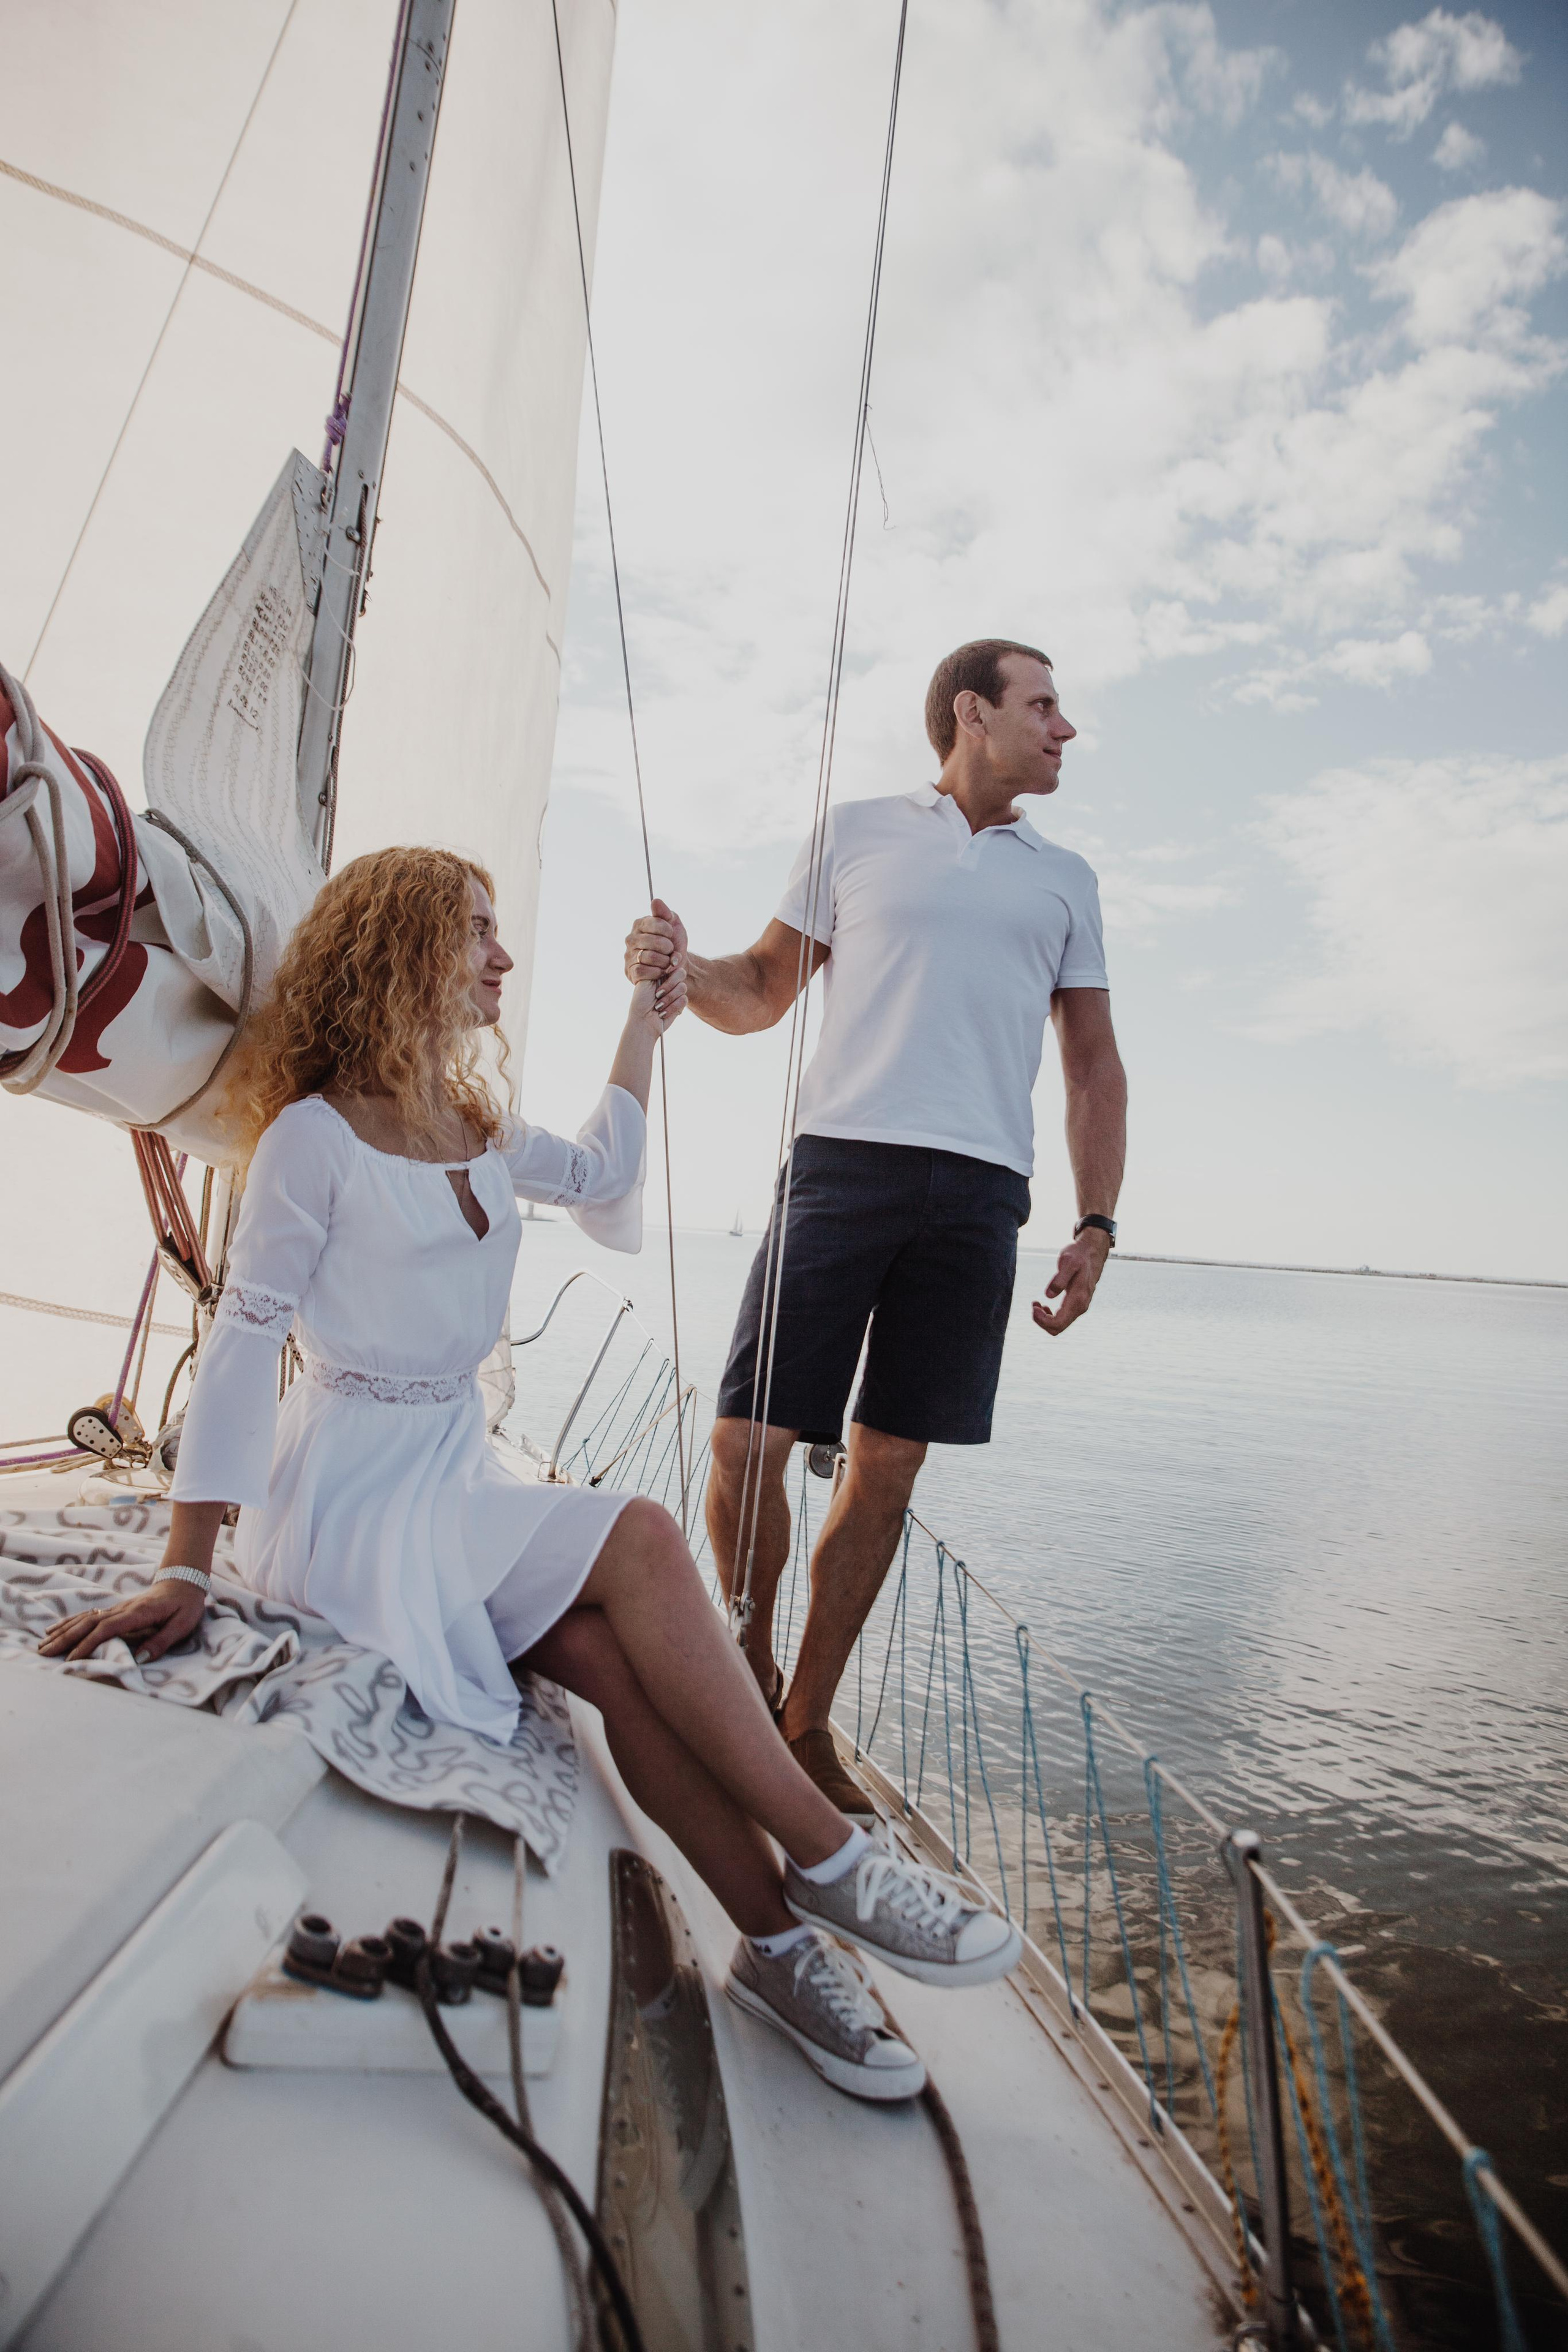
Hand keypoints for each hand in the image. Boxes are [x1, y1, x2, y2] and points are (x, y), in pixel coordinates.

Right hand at [37, 1575, 208, 1666]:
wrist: (184, 1581)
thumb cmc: (186, 1605)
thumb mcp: (183, 1624)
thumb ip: (162, 1641)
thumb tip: (140, 1658)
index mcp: (138, 1613)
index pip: (107, 1629)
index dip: (88, 1644)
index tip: (72, 1659)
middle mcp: (122, 1609)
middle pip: (88, 1623)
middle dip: (66, 1639)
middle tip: (44, 1654)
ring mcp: (117, 1608)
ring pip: (85, 1618)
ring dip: (63, 1631)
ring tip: (43, 1645)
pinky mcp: (115, 1610)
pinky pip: (88, 1615)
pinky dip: (70, 1622)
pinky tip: (56, 1630)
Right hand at [625, 899, 686, 987]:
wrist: (676, 965)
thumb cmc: (674, 943)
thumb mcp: (674, 925)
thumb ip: (665, 913)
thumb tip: (655, 901)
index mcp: (639, 924)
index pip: (655, 923)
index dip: (668, 930)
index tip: (671, 934)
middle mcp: (631, 939)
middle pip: (653, 941)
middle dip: (668, 947)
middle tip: (671, 950)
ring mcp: (629, 955)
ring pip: (649, 957)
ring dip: (664, 961)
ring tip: (667, 961)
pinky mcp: (630, 971)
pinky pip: (642, 971)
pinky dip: (656, 972)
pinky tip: (661, 971)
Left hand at [632, 960, 686, 1033]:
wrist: (643, 1021)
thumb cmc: (641, 1001)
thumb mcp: (645, 979)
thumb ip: (657, 967)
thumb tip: (670, 961)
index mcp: (660, 973)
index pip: (672, 963)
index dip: (670, 966)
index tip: (664, 973)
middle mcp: (669, 981)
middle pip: (680, 973)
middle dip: (669, 984)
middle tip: (657, 994)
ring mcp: (675, 992)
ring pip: (683, 987)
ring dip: (669, 998)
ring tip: (657, 1006)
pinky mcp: (680, 1003)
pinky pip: (684, 1000)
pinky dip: (672, 1007)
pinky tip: (662, 1013)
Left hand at [1032, 1229, 1110, 1336]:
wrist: (1092, 1251)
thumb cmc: (1078, 1255)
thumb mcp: (1067, 1262)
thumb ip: (1059, 1279)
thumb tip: (1049, 1296)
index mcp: (1078, 1299)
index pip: (1058, 1323)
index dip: (1042, 1320)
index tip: (1033, 1306)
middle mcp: (1080, 1307)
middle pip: (1058, 1328)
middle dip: (1042, 1321)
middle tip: (1034, 1305)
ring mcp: (1080, 1307)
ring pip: (1060, 1325)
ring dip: (1045, 1318)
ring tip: (1036, 1303)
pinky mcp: (1077, 1304)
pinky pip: (1062, 1318)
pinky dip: (1050, 1315)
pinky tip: (1044, 1304)